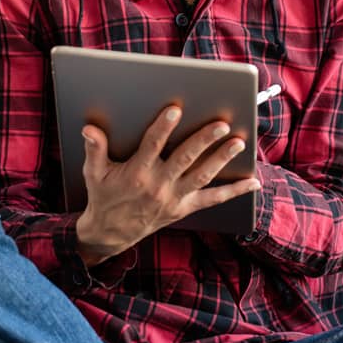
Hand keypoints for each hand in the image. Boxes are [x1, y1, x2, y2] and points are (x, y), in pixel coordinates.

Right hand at [75, 105, 260, 264]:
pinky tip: (253, 182)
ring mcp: (175, 198)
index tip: (175, 109)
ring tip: (238, 142)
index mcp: (136, 173)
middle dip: (203, 141)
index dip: (162, 127)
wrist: (111, 234)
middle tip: (221, 123)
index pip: (152, 146)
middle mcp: (159, 186)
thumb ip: (95, 149)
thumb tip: (89, 129)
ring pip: (202, 176)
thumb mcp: (94, 173)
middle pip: (185, 159)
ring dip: (222, 159)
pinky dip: (235, 191)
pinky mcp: (185, 208)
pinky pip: (213, 199)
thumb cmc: (104, 197)